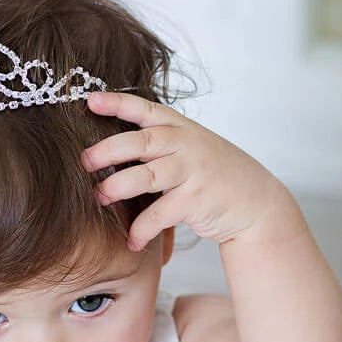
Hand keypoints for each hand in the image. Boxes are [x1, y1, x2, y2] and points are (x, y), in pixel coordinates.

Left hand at [81, 91, 282, 250]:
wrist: (257, 202)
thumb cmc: (215, 175)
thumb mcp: (191, 148)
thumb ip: (159, 143)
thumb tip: (108, 147)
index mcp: (181, 128)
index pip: (145, 109)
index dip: (116, 103)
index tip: (89, 100)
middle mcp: (187, 144)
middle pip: (141, 142)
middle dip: (108, 150)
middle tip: (84, 161)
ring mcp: (194, 171)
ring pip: (147, 176)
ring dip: (118, 187)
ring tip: (99, 196)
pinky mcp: (197, 200)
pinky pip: (160, 214)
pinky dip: (141, 229)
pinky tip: (132, 240)